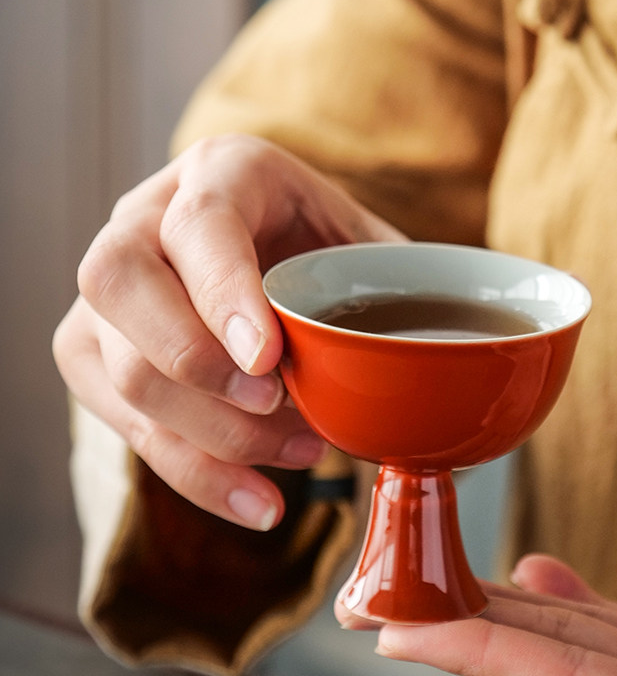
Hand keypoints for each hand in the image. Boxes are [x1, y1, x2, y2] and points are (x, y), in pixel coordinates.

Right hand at [54, 133, 404, 529]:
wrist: (284, 260)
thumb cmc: (336, 257)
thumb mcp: (378, 252)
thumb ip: (405, 290)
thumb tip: (462, 367)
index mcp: (225, 174)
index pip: (200, 223)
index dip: (225, 293)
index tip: (269, 362)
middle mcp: (148, 216)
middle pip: (118, 281)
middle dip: (195, 360)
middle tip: (274, 406)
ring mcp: (113, 288)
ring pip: (118, 364)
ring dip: (210, 432)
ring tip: (304, 455)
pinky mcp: (95, 350)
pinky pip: (124, 422)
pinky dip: (195, 474)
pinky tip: (259, 502)